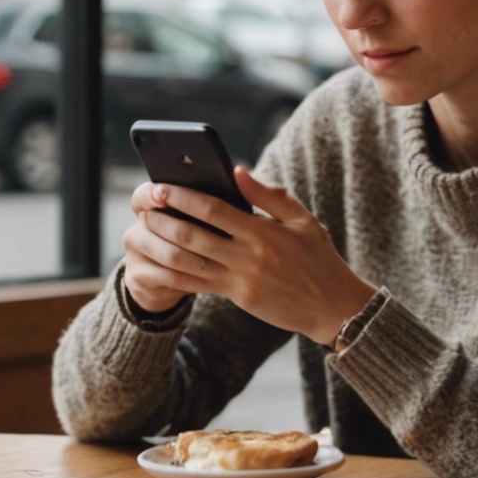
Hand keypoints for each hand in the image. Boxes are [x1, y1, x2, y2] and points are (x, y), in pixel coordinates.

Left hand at [120, 167, 376, 343]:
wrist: (333, 306)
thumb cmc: (319, 258)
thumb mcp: (303, 220)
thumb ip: (269, 195)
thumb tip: (236, 170)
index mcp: (263, 232)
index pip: (213, 210)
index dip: (183, 197)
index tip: (162, 188)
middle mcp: (249, 256)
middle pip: (193, 236)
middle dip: (164, 220)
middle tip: (144, 208)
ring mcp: (241, 280)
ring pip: (189, 263)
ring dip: (162, 246)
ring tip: (146, 231)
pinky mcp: (238, 297)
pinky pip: (198, 284)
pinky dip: (174, 274)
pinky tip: (159, 262)